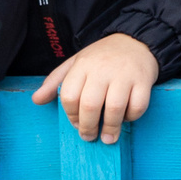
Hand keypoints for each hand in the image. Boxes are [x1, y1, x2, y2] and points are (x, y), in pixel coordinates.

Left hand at [32, 33, 160, 143]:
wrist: (136, 41)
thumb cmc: (102, 57)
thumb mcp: (76, 63)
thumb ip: (55, 82)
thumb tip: (36, 100)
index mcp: (82, 65)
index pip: (69, 96)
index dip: (70, 115)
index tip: (76, 124)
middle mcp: (102, 68)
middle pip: (90, 105)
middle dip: (88, 127)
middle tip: (89, 136)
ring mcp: (125, 74)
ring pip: (114, 108)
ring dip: (110, 128)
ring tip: (108, 138)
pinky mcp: (144, 80)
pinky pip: (137, 106)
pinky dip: (131, 117)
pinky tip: (126, 118)